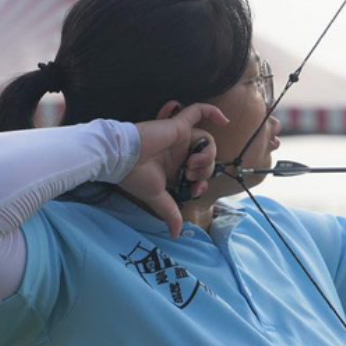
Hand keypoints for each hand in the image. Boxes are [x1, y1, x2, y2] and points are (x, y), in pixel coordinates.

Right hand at [120, 103, 228, 237]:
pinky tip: (225, 121)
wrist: (120, 159)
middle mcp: (179, 151)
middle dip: (205, 169)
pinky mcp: (178, 124)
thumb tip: (176, 235)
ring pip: (207, 140)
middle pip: (207, 157)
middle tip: (191, 173)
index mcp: (175, 167)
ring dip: (207, 154)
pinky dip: (213, 113)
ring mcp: (180, 137)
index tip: (195, 189)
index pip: (200, 173)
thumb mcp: (157, 197)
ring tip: (194, 161)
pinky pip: (199, 111)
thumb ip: (170, 212)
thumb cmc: (135, 177)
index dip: (203, 182)